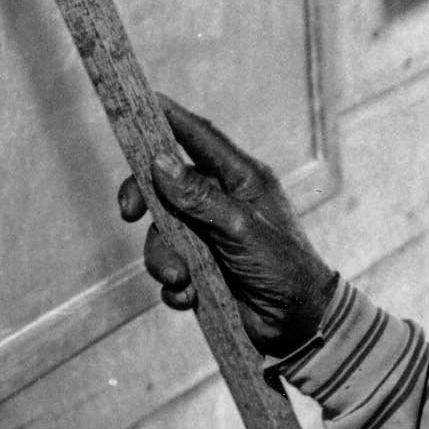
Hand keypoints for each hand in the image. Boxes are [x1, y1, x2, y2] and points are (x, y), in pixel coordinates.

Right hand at [118, 95, 338, 356]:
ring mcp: (209, 236)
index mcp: (240, 179)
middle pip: (166, 185)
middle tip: (130, 213)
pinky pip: (170, 269)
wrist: (298, 326)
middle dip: (145, 200)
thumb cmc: (283, 267)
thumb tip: (160, 160)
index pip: (200, 137)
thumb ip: (199, 197)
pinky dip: (174, 286)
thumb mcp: (240, 228)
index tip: (138, 102)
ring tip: (181, 279)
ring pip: (162, 233)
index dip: (169, 118)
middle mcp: (221, 202)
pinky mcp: (201, 270)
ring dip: (164, 258)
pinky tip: (189, 297)